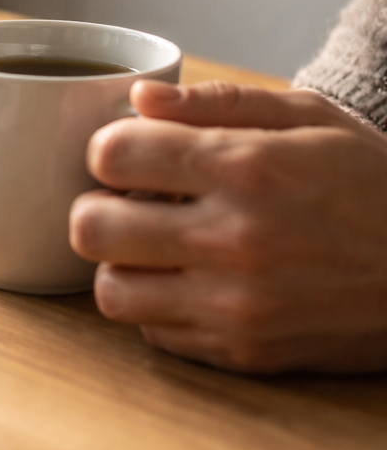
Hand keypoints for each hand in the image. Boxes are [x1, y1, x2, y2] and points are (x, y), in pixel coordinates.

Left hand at [69, 80, 386, 372]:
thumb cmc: (373, 182)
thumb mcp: (311, 118)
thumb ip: (217, 102)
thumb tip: (140, 97)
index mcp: (245, 168)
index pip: (112, 155)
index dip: (110, 149)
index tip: (131, 154)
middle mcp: (233, 239)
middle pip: (91, 227)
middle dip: (99, 207)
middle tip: (127, 203)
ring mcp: (237, 304)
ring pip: (111, 290)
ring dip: (120, 264)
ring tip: (152, 247)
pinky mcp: (244, 352)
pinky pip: (154, 332)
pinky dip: (158, 306)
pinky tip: (189, 282)